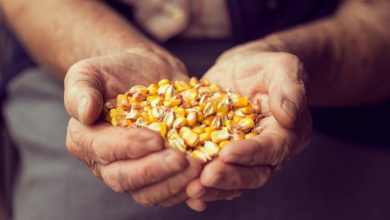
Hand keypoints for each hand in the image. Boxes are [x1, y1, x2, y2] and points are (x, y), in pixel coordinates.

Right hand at [64, 47, 201, 206]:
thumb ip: (81, 89)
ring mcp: (134, 171)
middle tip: (182, 160)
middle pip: (125, 179)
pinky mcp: (158, 174)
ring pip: (149, 193)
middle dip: (155, 171)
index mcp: (86, 140)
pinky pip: (169, 191)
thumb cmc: (115, 71)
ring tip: (199, 169)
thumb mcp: (91, 71)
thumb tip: (85, 113)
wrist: (145, 73)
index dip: (130, 148)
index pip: (104, 151)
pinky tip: (204, 182)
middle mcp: (107, 162)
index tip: (156, 139)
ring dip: (174, 184)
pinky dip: (187, 189)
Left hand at [185, 46, 312, 210]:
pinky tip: (186, 193)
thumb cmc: (266, 66)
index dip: (250, 154)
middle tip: (205, 178)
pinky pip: (213, 173)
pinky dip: (202, 185)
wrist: (244, 68)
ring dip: (213, 188)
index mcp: (287, 133)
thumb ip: (289, 88)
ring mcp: (243, 156)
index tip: (227, 153)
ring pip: (232, 180)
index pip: (272, 149)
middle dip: (229, 177)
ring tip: (191, 189)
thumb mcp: (282, 67)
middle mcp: (267, 151)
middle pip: (253, 173)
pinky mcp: (221, 154)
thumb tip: (289, 115)